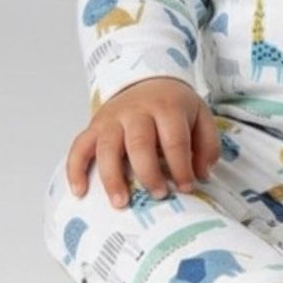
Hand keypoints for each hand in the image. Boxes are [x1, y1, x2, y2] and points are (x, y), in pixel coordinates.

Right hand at [66, 76, 219, 208]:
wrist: (147, 80)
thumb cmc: (174, 106)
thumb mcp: (200, 115)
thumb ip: (207, 144)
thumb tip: (202, 174)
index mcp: (167, 107)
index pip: (174, 140)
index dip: (181, 167)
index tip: (186, 187)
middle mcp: (137, 111)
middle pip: (139, 144)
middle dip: (149, 174)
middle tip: (159, 195)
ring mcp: (112, 118)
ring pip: (107, 147)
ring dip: (113, 178)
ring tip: (122, 203)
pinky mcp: (94, 125)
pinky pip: (79, 146)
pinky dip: (75, 169)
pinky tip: (80, 191)